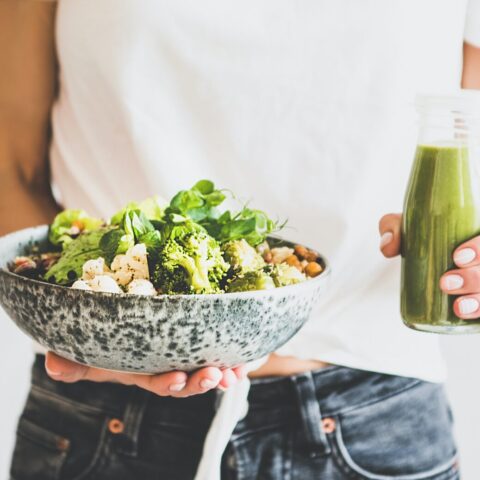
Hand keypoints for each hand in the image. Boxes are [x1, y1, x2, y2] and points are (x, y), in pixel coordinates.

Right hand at [45, 352, 245, 397]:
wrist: (135, 325)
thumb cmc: (115, 343)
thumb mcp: (96, 354)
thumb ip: (77, 362)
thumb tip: (52, 363)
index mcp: (146, 370)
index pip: (157, 381)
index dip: (168, 383)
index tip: (177, 378)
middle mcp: (169, 366)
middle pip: (187, 380)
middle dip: (200, 382)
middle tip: (214, 376)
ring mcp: (187, 355)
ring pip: (206, 369)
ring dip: (222, 373)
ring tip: (233, 372)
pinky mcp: (202, 342)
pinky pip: (221, 352)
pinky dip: (235, 357)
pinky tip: (244, 358)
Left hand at [379, 213, 479, 319]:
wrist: (421, 255)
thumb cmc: (421, 236)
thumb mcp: (406, 227)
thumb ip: (392, 227)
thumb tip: (389, 246)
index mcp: (476, 233)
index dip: (479, 248)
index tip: (457, 257)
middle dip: (474, 278)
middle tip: (446, 282)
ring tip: (459, 306)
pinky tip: (467, 316)